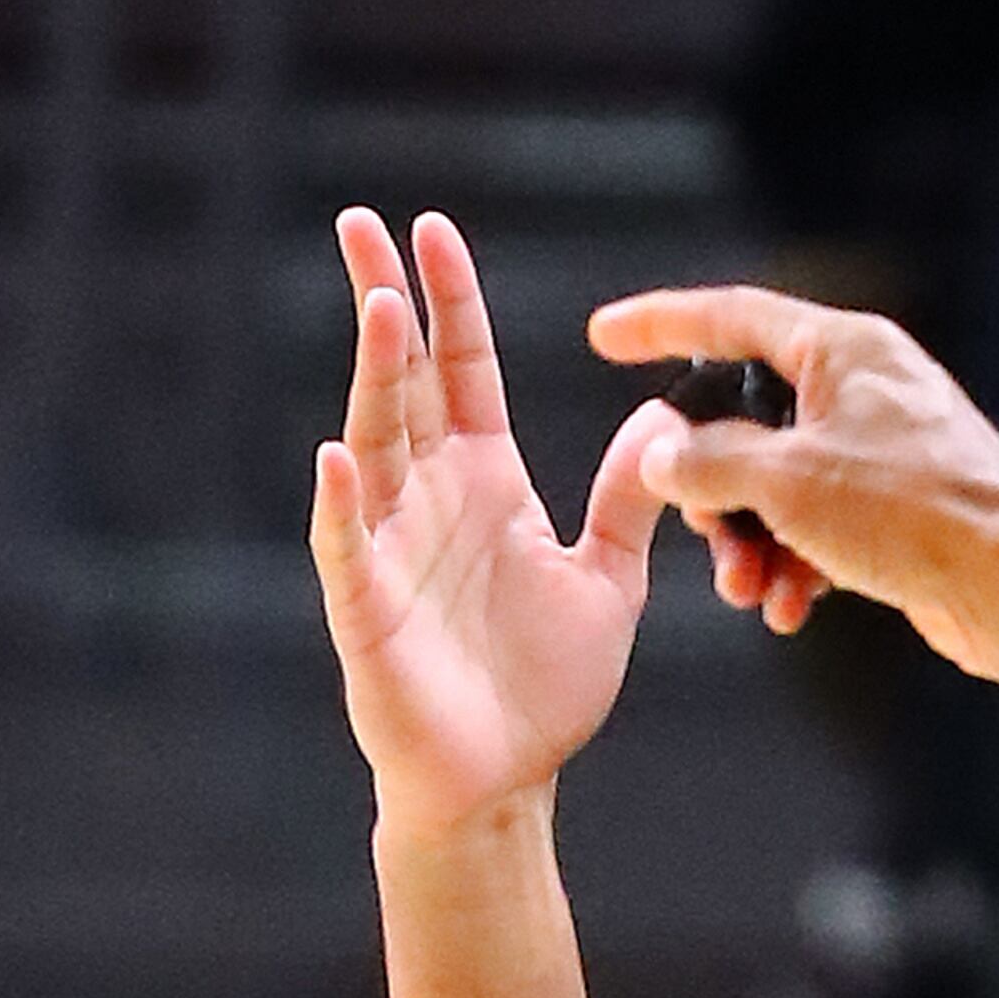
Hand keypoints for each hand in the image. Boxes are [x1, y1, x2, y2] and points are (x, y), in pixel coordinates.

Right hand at [309, 210, 666, 841]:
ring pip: (374, 442)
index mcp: (488, 482)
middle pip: (403, 381)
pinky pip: (348, 544)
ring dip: (372, 378)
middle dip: (385, 303)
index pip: (462, 370)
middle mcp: (431, 498)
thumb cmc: (547, 682)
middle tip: (362, 222)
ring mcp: (390, 545)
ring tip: (375, 308)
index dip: (450, 302)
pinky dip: (341, 501)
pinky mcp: (366, 607)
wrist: (506, 775)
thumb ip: (627, 502)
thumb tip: (661, 422)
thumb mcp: (608, 579)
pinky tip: (337, 454)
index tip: (433, 229)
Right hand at [582, 285, 998, 679]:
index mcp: (846, 350)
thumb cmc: (917, 516)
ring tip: (749, 591)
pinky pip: (823, 529)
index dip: (661, 324)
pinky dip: (798, 564)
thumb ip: (707, 463)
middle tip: (705, 535)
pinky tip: (791, 609)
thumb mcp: (786, 482)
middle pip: (751, 421)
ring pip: (783, 485)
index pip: (732, 318)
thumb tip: (663, 458)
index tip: (604, 335)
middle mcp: (870, 390)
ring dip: (752, 541)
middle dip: (713, 488)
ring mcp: (890, 453)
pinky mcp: (906, 514)